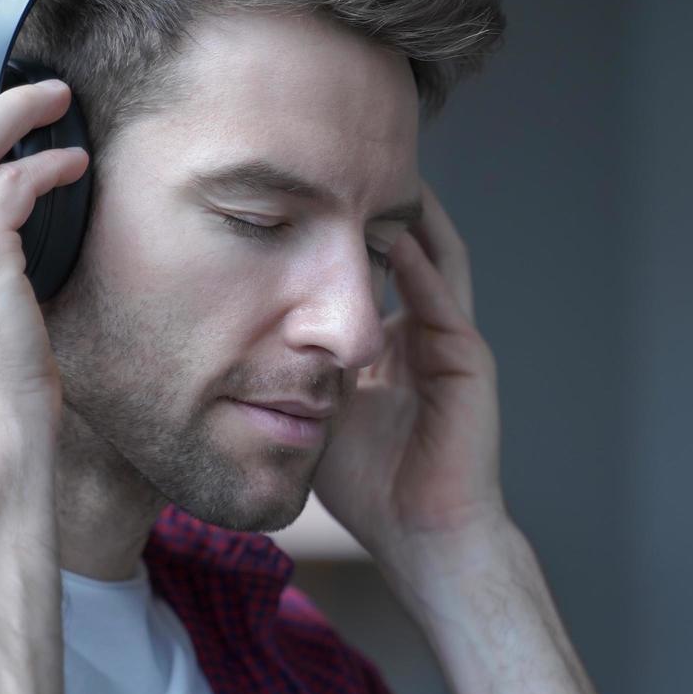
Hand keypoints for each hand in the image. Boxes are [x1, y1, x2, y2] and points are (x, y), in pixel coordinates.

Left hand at [312, 182, 507, 566]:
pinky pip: (440, 293)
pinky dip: (416, 259)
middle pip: (399, 248)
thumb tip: (226, 334)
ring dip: (401, 214)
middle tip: (335, 160)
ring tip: (369, 170)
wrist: (421, 533)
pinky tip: (386, 229)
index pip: (362, 270)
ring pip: (428, 255)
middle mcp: (419, 331)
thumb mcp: (312, 412)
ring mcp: (446, 339)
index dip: (333, 233)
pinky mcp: (466, 355)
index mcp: (386, 344)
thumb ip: (287, 370)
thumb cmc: (367, 485)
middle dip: (369, 206)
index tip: (294, 195)